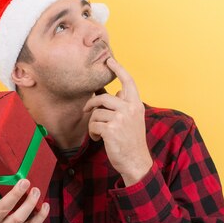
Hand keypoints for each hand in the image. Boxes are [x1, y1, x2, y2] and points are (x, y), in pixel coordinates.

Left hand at [83, 57, 152, 185]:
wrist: (136, 162)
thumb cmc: (132, 141)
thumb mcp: (134, 120)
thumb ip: (126, 105)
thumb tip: (117, 91)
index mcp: (136, 105)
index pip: (128, 81)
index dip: (118, 69)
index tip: (109, 60)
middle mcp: (130, 109)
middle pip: (104, 97)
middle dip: (91, 103)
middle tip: (86, 109)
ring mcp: (121, 119)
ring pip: (96, 112)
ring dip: (93, 124)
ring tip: (98, 132)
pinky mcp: (111, 129)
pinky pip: (93, 125)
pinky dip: (93, 133)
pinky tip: (98, 140)